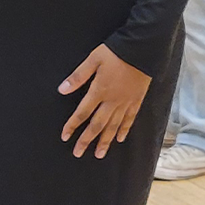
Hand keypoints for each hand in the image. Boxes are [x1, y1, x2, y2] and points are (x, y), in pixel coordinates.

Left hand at [59, 44, 150, 158]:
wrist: (142, 51)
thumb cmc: (114, 53)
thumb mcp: (92, 60)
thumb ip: (78, 76)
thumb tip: (62, 90)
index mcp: (99, 91)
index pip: (82, 113)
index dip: (72, 125)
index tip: (65, 137)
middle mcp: (112, 101)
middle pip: (97, 125)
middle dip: (87, 140)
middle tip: (78, 153)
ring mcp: (126, 103)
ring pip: (113, 126)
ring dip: (105, 141)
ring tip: (99, 154)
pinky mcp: (136, 101)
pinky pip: (129, 120)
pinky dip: (123, 130)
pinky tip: (119, 139)